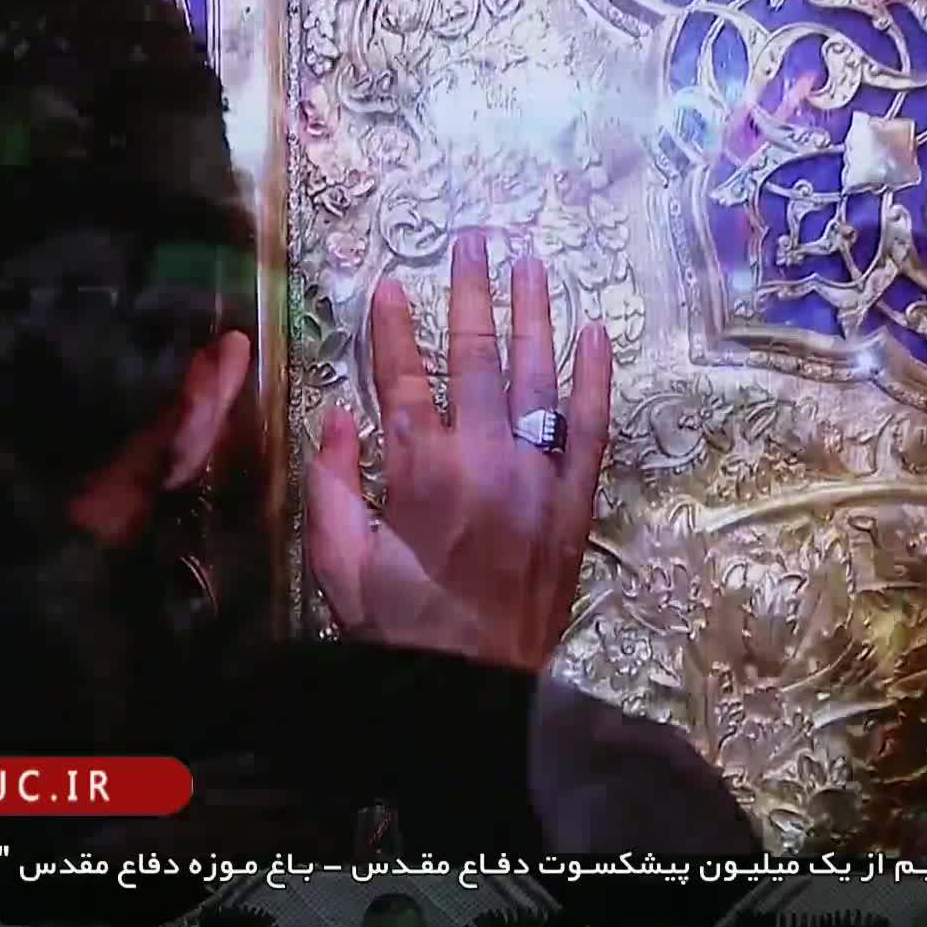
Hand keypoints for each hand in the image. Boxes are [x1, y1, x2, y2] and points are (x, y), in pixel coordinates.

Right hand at [305, 231, 612, 671]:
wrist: (477, 687)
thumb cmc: (399, 628)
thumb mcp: (338, 563)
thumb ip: (329, 484)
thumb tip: (336, 413)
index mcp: (418, 470)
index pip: (402, 378)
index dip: (393, 328)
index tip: (391, 284)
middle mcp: (482, 458)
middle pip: (476, 357)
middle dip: (471, 293)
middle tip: (473, 239)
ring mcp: (536, 475)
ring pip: (536, 376)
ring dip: (533, 314)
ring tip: (530, 261)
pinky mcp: (575, 501)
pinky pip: (592, 428)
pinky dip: (596, 379)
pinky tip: (597, 334)